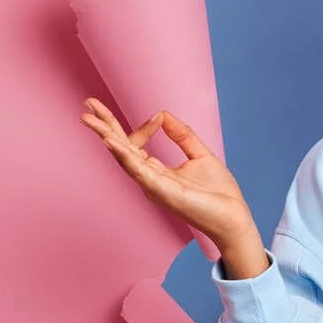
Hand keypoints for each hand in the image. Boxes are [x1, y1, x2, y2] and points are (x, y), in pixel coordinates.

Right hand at [80, 97, 255, 251]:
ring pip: (123, 158)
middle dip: (104, 126)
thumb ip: (182, 135)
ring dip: (106, 137)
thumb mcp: (199, 155)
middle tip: (88, 105)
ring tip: (89, 119)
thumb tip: (162, 114)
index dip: (141, 127)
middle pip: (121, 149)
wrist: (235, 217)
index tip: (157, 116)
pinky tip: (111, 141)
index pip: (135, 145)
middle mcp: (150, 179)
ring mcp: (154, 186)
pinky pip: (139, 171)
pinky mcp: (163, 192)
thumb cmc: (218, 193)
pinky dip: (124, 156)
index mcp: (157, 171)